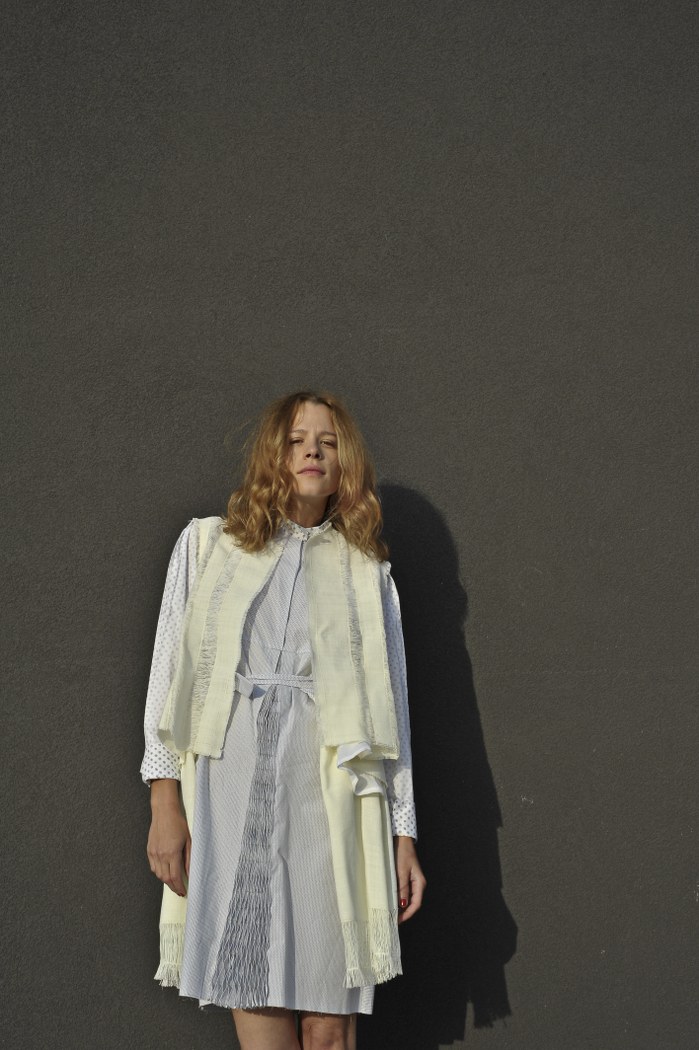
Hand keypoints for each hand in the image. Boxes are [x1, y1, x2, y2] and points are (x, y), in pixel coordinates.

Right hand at [146, 779, 190, 896]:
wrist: (164, 812)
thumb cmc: (178, 824)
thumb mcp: (188, 841)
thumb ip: (189, 859)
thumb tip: (190, 873)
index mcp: (172, 853)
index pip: (175, 877)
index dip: (179, 887)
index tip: (184, 892)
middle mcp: (161, 855)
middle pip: (165, 878)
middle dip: (173, 887)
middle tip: (179, 890)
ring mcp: (153, 853)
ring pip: (158, 874)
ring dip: (166, 881)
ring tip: (174, 883)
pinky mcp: (149, 850)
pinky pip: (153, 867)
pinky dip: (159, 873)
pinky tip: (165, 872)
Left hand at [394, 836, 425, 923]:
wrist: (400, 839)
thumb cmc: (402, 853)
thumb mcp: (401, 871)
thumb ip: (402, 888)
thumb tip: (402, 905)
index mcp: (419, 883)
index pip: (416, 904)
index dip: (407, 915)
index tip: (397, 921)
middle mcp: (418, 884)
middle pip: (412, 903)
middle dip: (403, 913)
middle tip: (391, 920)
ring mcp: (412, 881)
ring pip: (407, 898)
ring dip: (399, 906)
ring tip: (389, 912)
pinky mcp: (406, 878)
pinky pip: (403, 891)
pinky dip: (397, 898)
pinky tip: (390, 901)